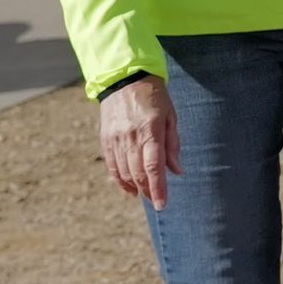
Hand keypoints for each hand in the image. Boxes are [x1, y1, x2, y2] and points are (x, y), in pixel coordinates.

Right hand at [98, 80, 179, 209]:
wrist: (124, 79)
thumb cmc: (154, 97)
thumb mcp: (170, 116)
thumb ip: (172, 145)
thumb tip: (176, 171)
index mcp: (150, 130)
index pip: (153, 166)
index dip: (158, 188)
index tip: (162, 204)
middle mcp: (130, 137)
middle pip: (138, 172)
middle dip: (148, 191)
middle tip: (156, 201)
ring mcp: (115, 138)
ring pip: (124, 171)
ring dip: (135, 186)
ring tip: (145, 194)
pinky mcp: (105, 138)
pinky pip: (112, 165)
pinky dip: (120, 179)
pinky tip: (129, 188)